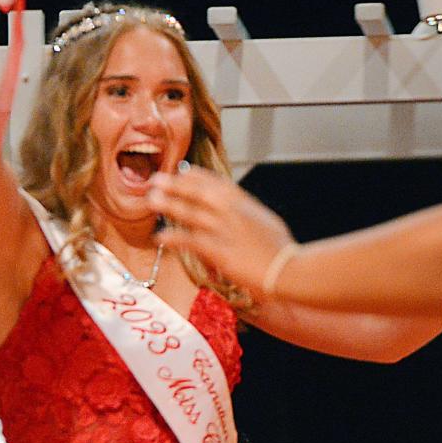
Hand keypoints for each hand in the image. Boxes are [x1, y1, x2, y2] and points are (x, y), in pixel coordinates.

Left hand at [148, 167, 294, 295]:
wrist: (291, 270)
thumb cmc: (283, 251)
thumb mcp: (267, 222)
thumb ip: (249, 213)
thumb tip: (239, 210)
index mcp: (245, 203)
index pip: (216, 182)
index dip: (196, 177)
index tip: (181, 173)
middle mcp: (233, 212)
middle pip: (198, 192)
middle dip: (175, 184)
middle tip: (156, 180)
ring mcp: (226, 230)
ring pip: (190, 212)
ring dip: (169, 204)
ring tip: (151, 199)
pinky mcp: (220, 251)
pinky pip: (191, 241)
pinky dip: (174, 238)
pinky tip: (160, 237)